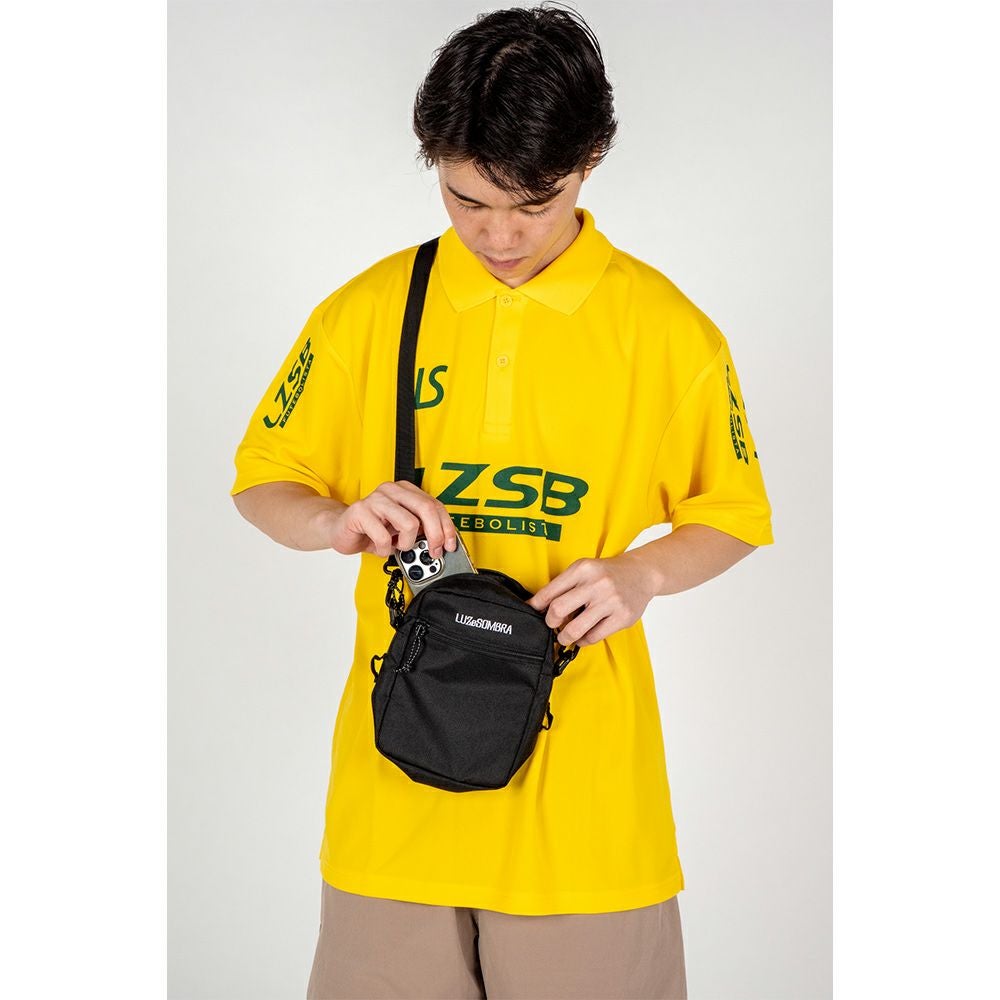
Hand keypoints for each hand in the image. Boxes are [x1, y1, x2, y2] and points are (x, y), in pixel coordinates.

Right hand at [328, 481, 457, 559]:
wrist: (340, 529)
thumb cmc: (372, 529)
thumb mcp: (402, 528)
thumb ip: (421, 529)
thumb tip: (442, 543)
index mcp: (405, 490)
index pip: (436, 505)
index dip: (447, 527)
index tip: (450, 545)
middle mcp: (392, 490)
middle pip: (427, 509)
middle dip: (436, 535)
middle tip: (433, 551)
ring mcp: (376, 499)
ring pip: (409, 524)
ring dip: (406, 544)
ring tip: (396, 546)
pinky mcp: (361, 512)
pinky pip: (384, 537)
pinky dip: (385, 550)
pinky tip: (380, 547)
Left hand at [526, 552, 659, 646]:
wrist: (642, 573)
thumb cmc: (607, 573)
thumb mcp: (584, 570)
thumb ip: (563, 585)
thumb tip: (537, 606)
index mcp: (582, 569)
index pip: (549, 592)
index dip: (536, 606)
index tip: (531, 613)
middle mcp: (596, 583)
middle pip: (558, 610)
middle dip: (550, 622)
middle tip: (553, 624)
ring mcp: (610, 601)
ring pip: (575, 629)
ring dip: (564, 637)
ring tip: (565, 635)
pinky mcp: (622, 617)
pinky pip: (593, 637)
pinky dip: (583, 640)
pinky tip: (583, 635)